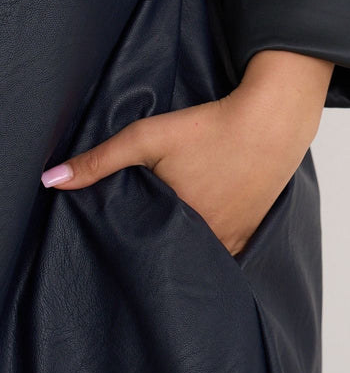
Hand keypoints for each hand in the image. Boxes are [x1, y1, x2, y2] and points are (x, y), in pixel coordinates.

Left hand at [40, 50, 335, 255]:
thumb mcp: (148, 137)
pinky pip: (226, 250)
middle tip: (152, 221)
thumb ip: (99, 160)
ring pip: (199, 253)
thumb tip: (52, 181)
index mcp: (179, 224)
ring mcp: (235, 238)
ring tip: (177, 222)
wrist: (273, 119)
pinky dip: (212, 242)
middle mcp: (209, 240)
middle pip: (172, 252)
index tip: (127, 226)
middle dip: (159, 244)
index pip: (143, 246)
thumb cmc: (212, 127)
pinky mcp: (252, 230)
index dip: (131, 237)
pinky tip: (205, 222)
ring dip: (186, 244)